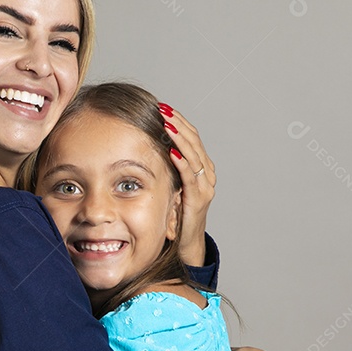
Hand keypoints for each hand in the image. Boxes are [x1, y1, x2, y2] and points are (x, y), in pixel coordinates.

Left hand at [159, 103, 215, 266]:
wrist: (185, 242)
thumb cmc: (175, 213)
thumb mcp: (169, 184)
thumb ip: (164, 167)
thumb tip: (145, 145)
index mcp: (201, 167)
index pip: (191, 137)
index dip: (178, 121)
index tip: (163, 107)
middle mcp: (207, 174)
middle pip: (194, 141)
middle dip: (178, 123)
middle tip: (162, 108)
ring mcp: (205, 186)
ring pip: (194, 155)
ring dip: (179, 137)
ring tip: (166, 123)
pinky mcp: (199, 199)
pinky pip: (191, 177)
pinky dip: (182, 162)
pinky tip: (172, 151)